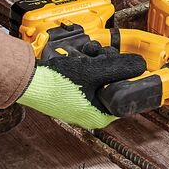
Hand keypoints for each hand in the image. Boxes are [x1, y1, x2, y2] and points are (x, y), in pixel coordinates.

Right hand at [15, 26, 146, 128]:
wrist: (28, 80)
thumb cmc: (56, 82)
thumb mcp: (93, 71)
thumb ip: (119, 67)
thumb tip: (140, 65)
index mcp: (99, 116)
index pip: (125, 98)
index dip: (129, 79)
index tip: (131, 65)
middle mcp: (91, 113)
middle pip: (113, 84)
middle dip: (110, 65)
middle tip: (103, 54)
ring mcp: (80, 103)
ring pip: (100, 78)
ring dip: (97, 61)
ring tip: (88, 53)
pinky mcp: (71, 93)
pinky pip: (87, 77)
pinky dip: (86, 65)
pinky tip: (80, 55)